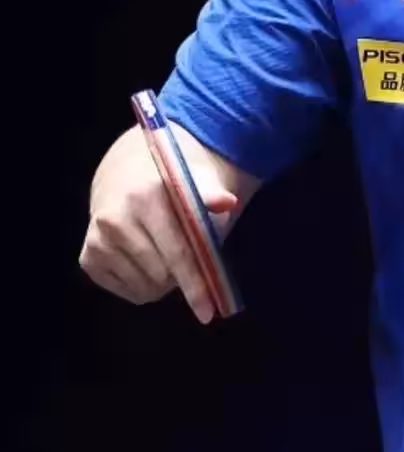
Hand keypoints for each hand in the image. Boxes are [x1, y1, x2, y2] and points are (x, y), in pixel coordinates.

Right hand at [79, 125, 239, 323]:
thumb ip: (211, 194)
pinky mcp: (88, 258)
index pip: (177, 253)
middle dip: (183, 277)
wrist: (124, 175)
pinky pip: (127, 292)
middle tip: (190, 261)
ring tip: (167, 257)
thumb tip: (229, 202)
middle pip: (161, 275)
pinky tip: (147, 263)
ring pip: (144, 288)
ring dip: (164, 283)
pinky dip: (145, 286)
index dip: (194, 285)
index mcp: (147, 199)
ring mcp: (98, 241)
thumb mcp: (193, 181)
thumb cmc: (169, 185)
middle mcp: (116, 221)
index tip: (208, 313)